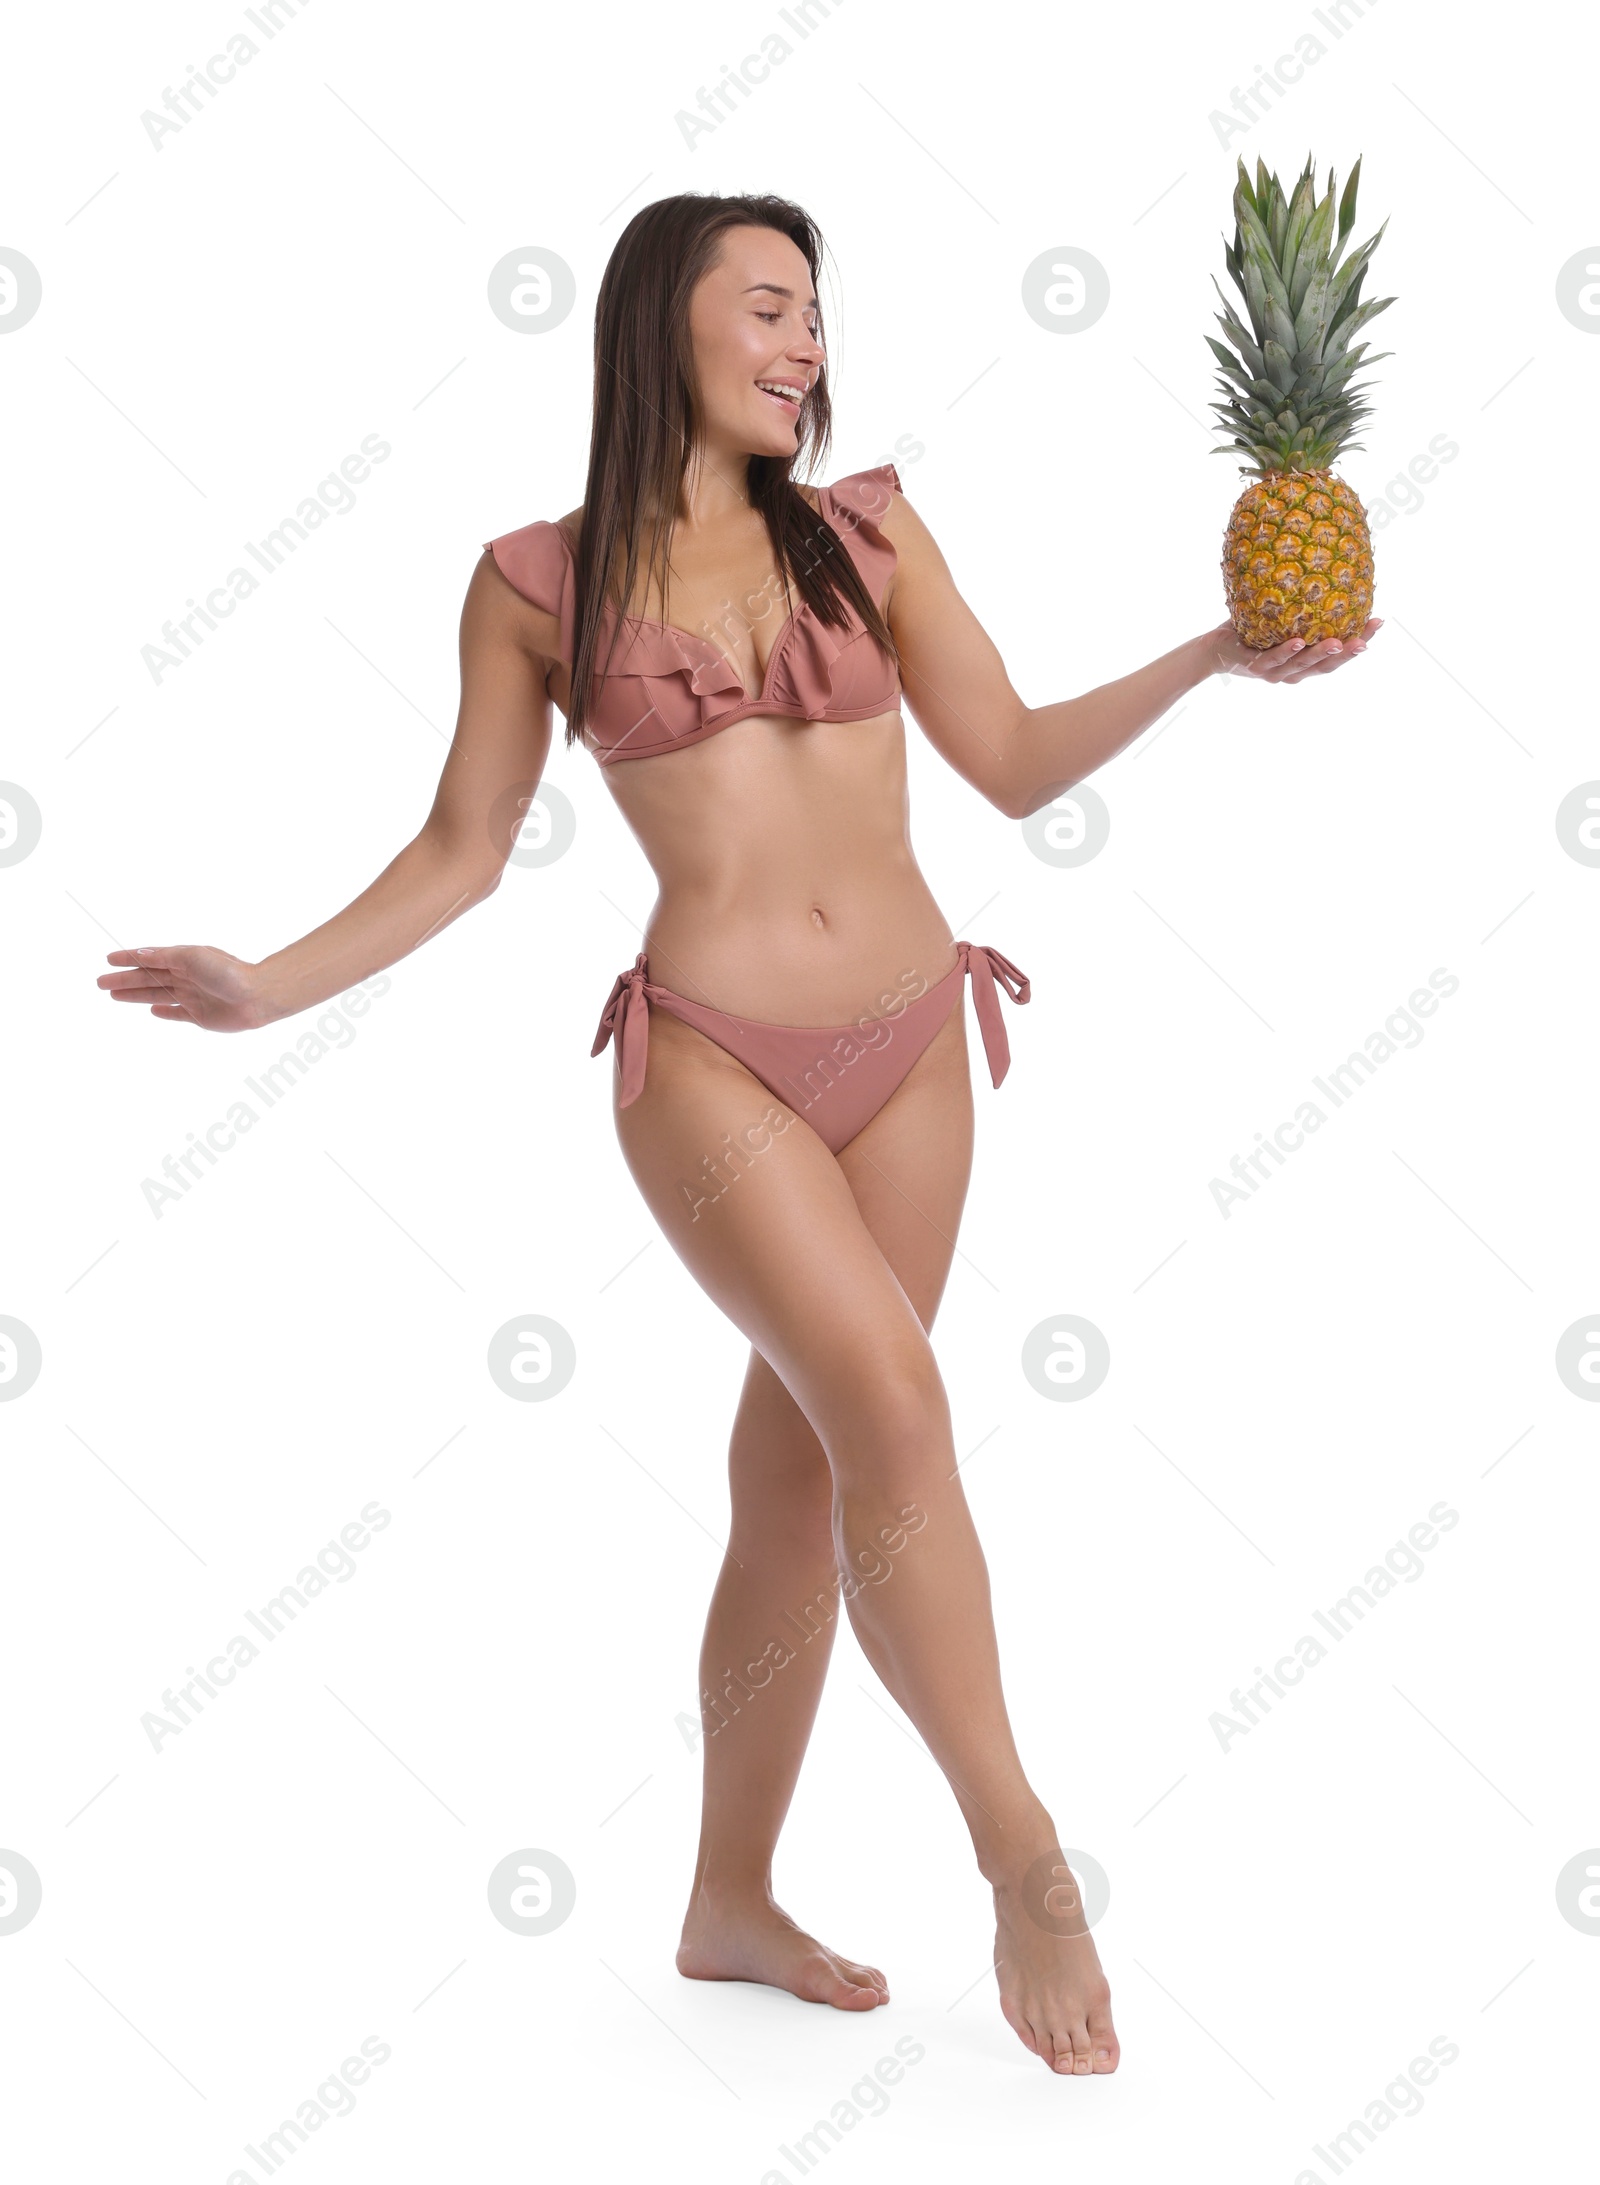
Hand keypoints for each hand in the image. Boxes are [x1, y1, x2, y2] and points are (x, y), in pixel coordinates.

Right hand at [98, 944, 264, 1031]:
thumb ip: (166, 956)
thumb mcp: (192, 956)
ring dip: (136, 995)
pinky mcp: (201, 1016)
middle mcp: (187, 976)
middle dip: (124, 980)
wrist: (256, 996)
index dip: (129, 959)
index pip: (150, 958)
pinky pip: (177, 1013)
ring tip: (114, 996)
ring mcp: (193, 996)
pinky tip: (151, 1010)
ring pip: (157, 994)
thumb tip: (142, 953)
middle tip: (100, 983)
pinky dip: (164, 1012)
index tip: (108, 960)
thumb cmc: (226, 972)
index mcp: (184, 958)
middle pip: (148, 978)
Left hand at [1206, 616, 1381, 680]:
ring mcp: (1274, 673)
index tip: (1379, 622)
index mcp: (1304, 662)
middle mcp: (1293, 672)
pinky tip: (1298, 641)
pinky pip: (1272, 659)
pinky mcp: (1254, 667)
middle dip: (1348, 653)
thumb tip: (1330, 568)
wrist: (1215, 647)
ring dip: (1321, 654)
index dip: (1360, 642)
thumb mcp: (1283, 617)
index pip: (1338, 655)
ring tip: (1339, 642)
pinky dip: (1286, 652)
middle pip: (1326, 666)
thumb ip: (1305, 606)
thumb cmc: (1253, 630)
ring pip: (1302, 666)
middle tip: (1366, 639)